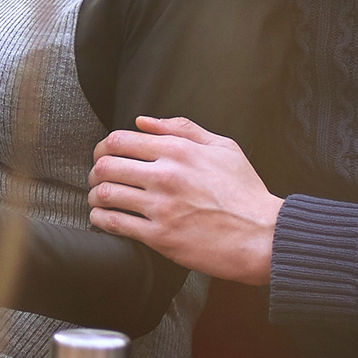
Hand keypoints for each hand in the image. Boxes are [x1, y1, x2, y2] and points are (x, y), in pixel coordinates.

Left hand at [87, 116, 277, 285]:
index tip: (104, 156)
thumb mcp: (223, 148)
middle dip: (95, 171)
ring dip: (95, 196)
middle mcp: (166, 175)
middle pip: (106, 165)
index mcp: (179, 151)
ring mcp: (161, 207)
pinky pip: (115, 223)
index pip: (120, 140)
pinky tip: (103, 219)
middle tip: (98, 178)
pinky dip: (101, 219)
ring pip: (106, 193)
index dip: (103, 148)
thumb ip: (183, 129)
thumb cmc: (245, 192)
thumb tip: (144, 121)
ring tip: (99, 199)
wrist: (262, 235)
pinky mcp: (160, 236)